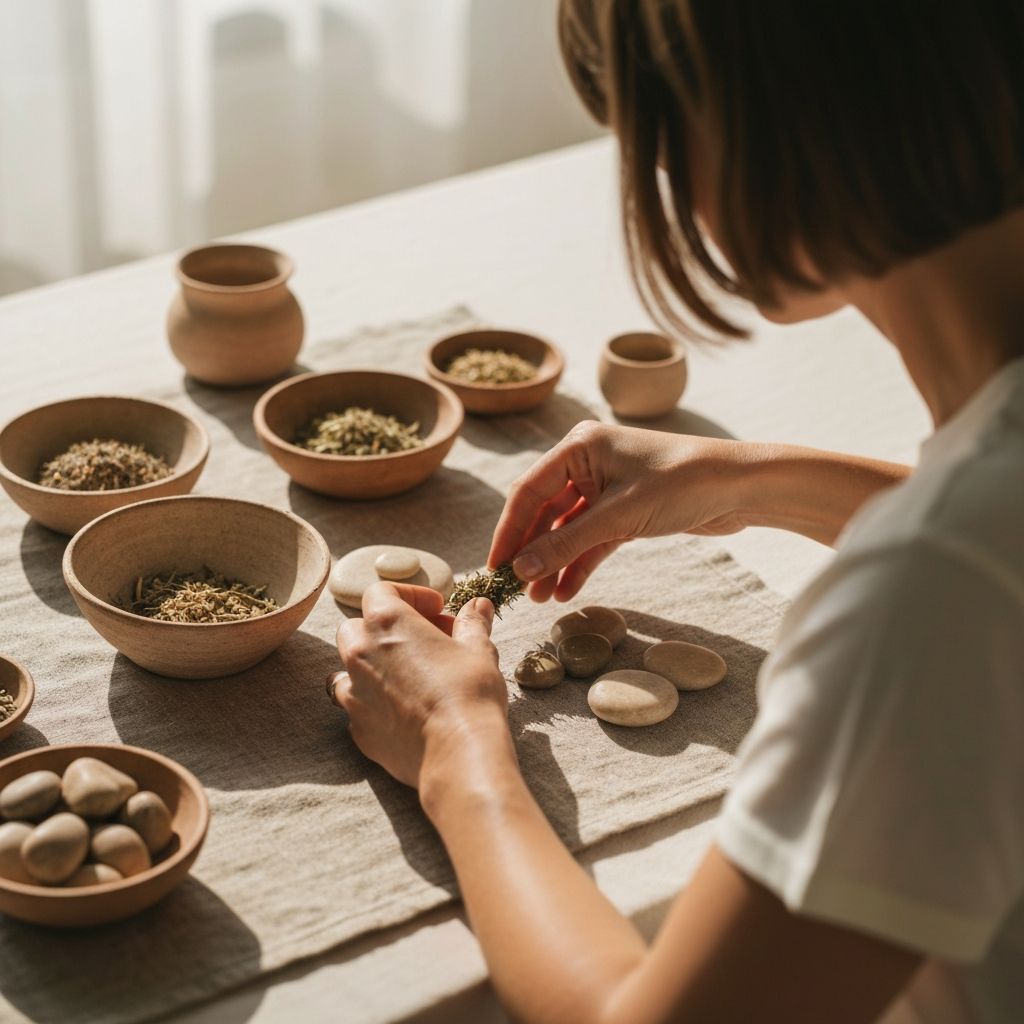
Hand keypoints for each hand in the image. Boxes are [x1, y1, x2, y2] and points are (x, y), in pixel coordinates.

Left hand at [331, 582, 508, 788]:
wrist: (457, 753)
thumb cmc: (469, 693)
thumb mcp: (478, 649)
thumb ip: (472, 623)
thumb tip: (478, 606)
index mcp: (387, 623)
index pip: (382, 591)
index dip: (410, 596)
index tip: (436, 609)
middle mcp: (359, 652)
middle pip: (358, 626)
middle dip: (387, 629)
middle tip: (425, 641)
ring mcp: (353, 692)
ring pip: (348, 666)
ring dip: (372, 664)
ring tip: (408, 675)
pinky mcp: (356, 727)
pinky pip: (356, 704)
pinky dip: (373, 700)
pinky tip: (403, 708)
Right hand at [488, 421, 755, 601]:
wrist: (741, 487)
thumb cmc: (682, 484)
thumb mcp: (619, 517)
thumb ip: (567, 543)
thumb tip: (521, 569)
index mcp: (580, 446)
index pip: (529, 491)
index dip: (509, 531)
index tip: (495, 567)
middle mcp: (588, 462)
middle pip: (545, 511)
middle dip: (533, 551)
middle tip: (517, 590)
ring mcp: (607, 486)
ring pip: (568, 529)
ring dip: (555, 562)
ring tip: (539, 598)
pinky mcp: (626, 510)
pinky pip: (592, 539)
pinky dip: (580, 563)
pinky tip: (567, 591)